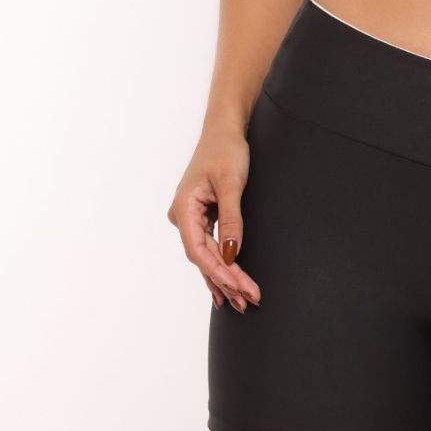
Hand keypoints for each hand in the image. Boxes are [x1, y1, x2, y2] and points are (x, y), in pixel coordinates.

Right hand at [167, 125, 261, 312]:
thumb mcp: (231, 184)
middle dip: (226, 279)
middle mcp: (183, 216)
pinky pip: (209, 247)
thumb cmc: (226, 150)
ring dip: (224, 277)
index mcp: (184, 208)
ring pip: (206, 255)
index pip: (199, 250)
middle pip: (203, 257)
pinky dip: (219, 265)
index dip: (219, 272)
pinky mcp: (201, 217)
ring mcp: (190, 218)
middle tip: (248, 300)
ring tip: (241, 301)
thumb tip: (230, 254)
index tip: (240, 287)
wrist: (224, 130)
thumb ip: (232, 219)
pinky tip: (225, 287)